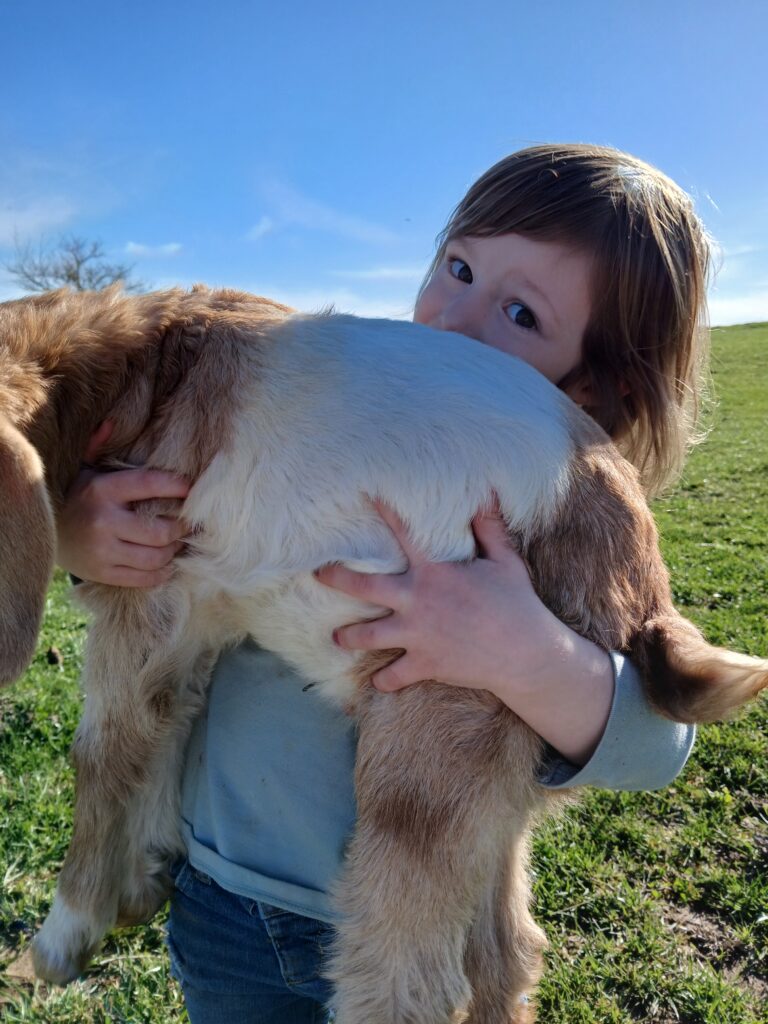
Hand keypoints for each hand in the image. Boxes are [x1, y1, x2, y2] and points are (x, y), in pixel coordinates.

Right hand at [56, 422, 190, 586]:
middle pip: (160, 530)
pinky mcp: (102, 573)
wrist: (44, 532)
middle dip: (182, 527)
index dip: (177, 485)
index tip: (190, 487)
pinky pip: (144, 578)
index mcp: (102, 489)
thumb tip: (113, 422)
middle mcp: (103, 521)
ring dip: (174, 550)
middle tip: (189, 522)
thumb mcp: (83, 466)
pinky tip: (167, 561)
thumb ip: (99, 444)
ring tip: (178, 541)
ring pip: (156, 556)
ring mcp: (103, 550)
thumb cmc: (76, 494)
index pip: (150, 484)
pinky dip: (162, 571)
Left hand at [314, 498, 613, 763]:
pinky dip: (385, 680)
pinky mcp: (424, 664)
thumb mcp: (504, 562)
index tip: (364, 495)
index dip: (384, 512)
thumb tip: (487, 495)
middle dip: (337, 578)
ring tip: (337, 638)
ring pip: (368, 636)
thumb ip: (489, 530)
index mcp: (433, 573)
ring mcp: (416, 635)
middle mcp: (417, 602)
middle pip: (364, 587)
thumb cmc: (516, 604)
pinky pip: (394, 676)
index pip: (403, 534)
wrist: (523, 653)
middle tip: (317, 573)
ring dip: (349, 637)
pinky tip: (378, 681)